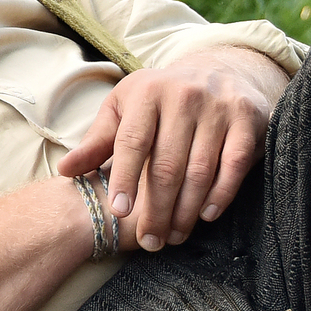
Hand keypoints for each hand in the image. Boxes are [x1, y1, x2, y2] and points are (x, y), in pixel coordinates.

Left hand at [56, 47, 288, 251]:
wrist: (218, 70)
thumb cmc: (159, 98)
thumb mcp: (123, 109)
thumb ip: (97, 141)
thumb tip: (64, 170)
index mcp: (147, 92)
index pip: (133, 141)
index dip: (126, 178)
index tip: (120, 211)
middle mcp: (184, 96)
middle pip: (167, 163)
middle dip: (156, 208)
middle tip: (150, 240)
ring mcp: (218, 107)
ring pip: (199, 170)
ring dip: (185, 210)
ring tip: (172, 236)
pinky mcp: (247, 120)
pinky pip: (233, 165)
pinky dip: (220, 194)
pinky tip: (205, 216)